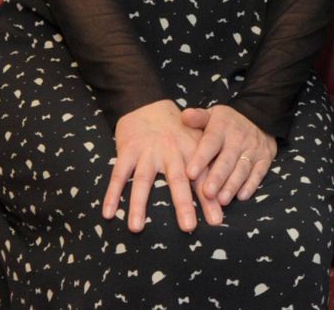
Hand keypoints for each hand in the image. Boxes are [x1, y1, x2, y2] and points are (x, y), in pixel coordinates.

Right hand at [103, 99, 216, 231]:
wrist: (148, 104)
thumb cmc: (177, 131)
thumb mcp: (196, 141)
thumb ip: (209, 165)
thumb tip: (226, 194)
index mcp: (190, 151)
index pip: (203, 178)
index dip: (210, 199)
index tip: (217, 222)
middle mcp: (170, 152)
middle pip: (177, 180)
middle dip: (183, 204)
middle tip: (188, 227)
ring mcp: (147, 152)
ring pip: (142, 180)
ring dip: (138, 205)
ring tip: (137, 228)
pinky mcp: (127, 151)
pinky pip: (118, 174)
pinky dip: (112, 193)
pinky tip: (107, 213)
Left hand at [182, 104, 275, 214]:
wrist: (259, 119)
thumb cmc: (226, 123)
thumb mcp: (212, 115)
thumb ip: (198, 118)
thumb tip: (184, 116)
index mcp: (221, 128)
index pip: (210, 143)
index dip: (201, 158)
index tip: (190, 173)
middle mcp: (238, 139)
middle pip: (227, 160)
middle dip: (217, 177)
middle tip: (207, 193)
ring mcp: (253, 149)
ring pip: (242, 169)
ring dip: (232, 185)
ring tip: (221, 200)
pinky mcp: (264, 159)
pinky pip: (259, 173)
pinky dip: (251, 185)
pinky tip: (242, 196)